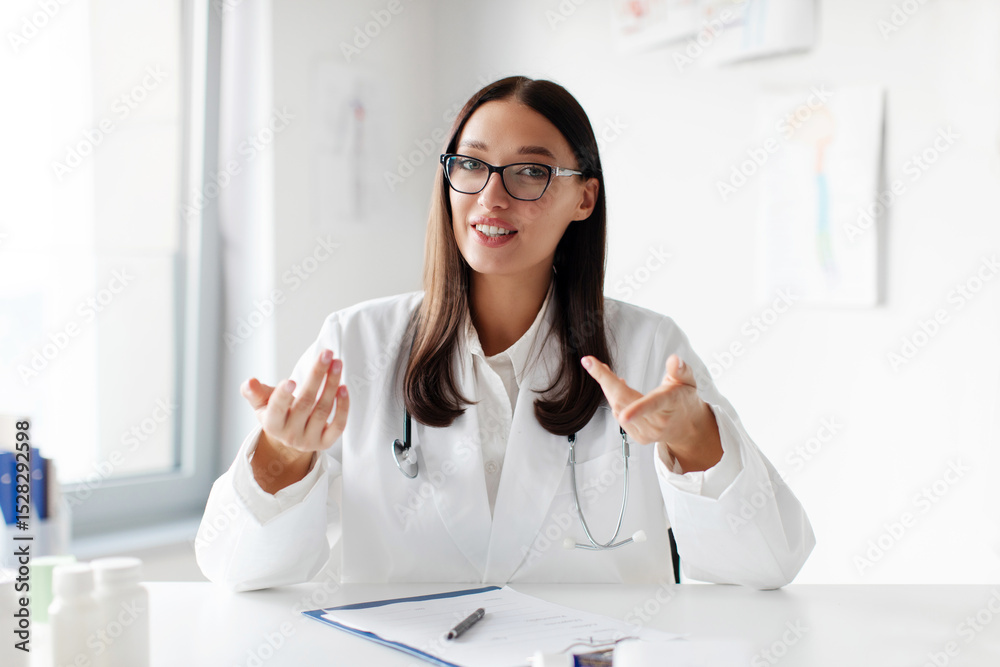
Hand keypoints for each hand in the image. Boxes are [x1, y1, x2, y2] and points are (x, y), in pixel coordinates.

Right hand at [241, 348, 349, 456]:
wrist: (290, 437)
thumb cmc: (276, 413)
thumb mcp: (262, 403)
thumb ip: (254, 392)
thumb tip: (249, 382)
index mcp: (272, 425)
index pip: (276, 409)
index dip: (283, 396)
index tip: (291, 379)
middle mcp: (290, 435)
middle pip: (306, 403)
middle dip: (317, 376)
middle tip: (326, 354)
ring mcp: (309, 440)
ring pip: (323, 411)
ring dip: (332, 384)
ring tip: (337, 363)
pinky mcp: (326, 442)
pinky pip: (338, 425)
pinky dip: (343, 406)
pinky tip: (343, 387)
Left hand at [581, 353, 721, 471]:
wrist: (686, 426)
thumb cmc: (684, 400)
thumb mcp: (688, 380)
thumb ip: (680, 370)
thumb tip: (674, 359)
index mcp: (670, 404)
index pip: (653, 404)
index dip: (637, 408)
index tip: (623, 411)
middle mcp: (658, 422)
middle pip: (624, 402)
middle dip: (605, 381)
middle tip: (592, 363)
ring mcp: (647, 433)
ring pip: (618, 408)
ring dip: (607, 389)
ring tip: (604, 371)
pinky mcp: (638, 437)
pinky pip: (618, 416)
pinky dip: (613, 400)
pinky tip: (616, 388)